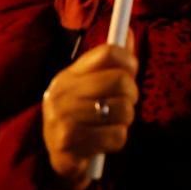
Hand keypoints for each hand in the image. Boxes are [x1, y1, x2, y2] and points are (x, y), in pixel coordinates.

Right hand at [42, 36, 138, 189]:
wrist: (58, 157)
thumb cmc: (82, 116)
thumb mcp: (92, 86)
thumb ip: (112, 62)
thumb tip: (129, 32)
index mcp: (68, 75)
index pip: (108, 52)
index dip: (129, 60)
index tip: (131, 72)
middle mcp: (61, 93)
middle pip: (120, 80)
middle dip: (132, 95)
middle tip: (124, 103)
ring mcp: (61, 119)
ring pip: (123, 110)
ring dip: (125, 120)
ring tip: (111, 123)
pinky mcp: (66, 145)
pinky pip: (116, 136)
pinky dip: (117, 140)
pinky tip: (103, 141)